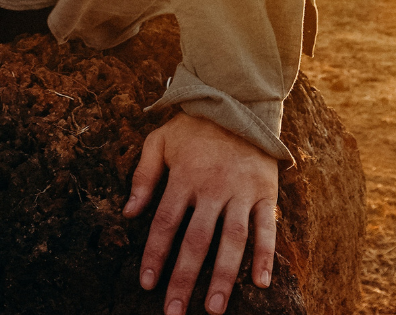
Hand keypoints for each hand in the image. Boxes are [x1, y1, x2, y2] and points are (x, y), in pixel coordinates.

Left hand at [124, 112, 277, 314]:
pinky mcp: (265, 192)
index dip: (155, 256)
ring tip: (214, 309)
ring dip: (224, 278)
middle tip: (174, 312)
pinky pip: (267, 228)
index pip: (165, 224)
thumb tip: (128, 213)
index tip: (147, 284)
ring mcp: (241, 192)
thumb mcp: (159, 141)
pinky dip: (266, 256)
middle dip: (184, 279)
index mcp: (184, 177)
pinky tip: (261, 283)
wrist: (238, 101)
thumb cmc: (193, 127)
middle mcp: (212, 188)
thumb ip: (142, 176)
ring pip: (232, 241)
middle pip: (196, 241)